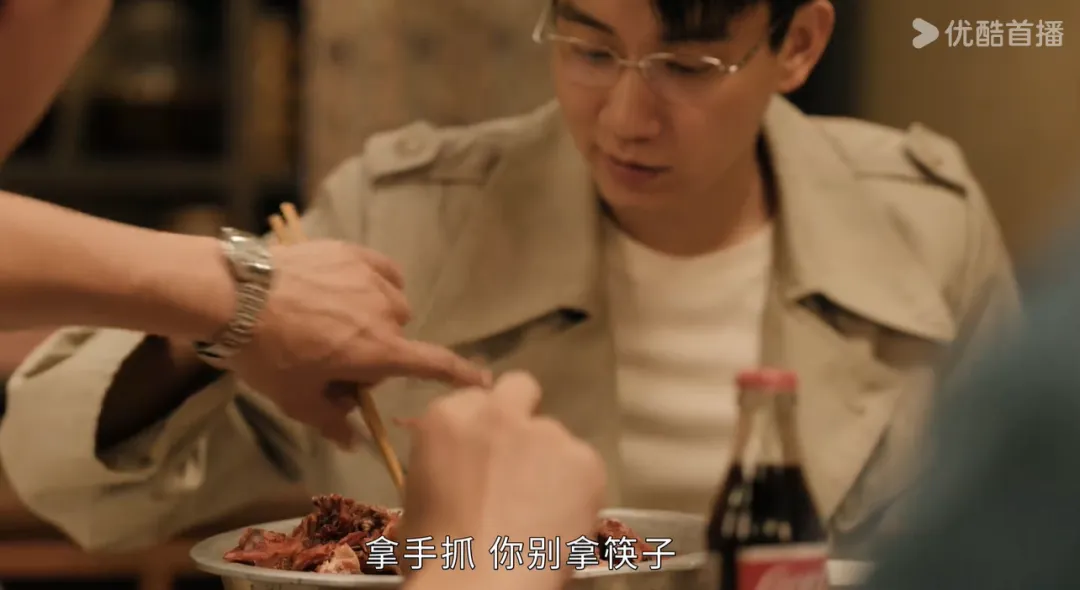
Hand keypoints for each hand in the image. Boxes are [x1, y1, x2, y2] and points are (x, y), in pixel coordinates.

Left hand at [224, 239, 490, 446]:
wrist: (233, 295)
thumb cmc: (266, 354)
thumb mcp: (295, 399)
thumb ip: (331, 422)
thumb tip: (352, 443)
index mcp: (378, 352)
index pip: (433, 364)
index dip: (462, 374)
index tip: (485, 380)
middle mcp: (385, 313)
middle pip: (396, 340)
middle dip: (373, 353)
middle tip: (331, 359)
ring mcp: (371, 279)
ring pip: (390, 305)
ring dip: (373, 317)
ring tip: (330, 320)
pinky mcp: (354, 253)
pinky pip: (383, 272)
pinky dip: (374, 284)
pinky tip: (346, 289)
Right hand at [397, 371, 606, 589]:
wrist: (479, 582)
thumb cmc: (433, 552)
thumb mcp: (417, 494)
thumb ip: (445, 465)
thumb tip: (459, 477)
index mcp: (449, 417)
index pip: (476, 400)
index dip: (483, 430)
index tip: (486, 456)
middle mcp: (499, 412)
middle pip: (520, 389)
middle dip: (522, 415)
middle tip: (521, 459)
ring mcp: (547, 433)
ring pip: (555, 437)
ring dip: (551, 464)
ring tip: (543, 510)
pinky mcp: (585, 460)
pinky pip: (584, 469)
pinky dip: (578, 491)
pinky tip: (562, 522)